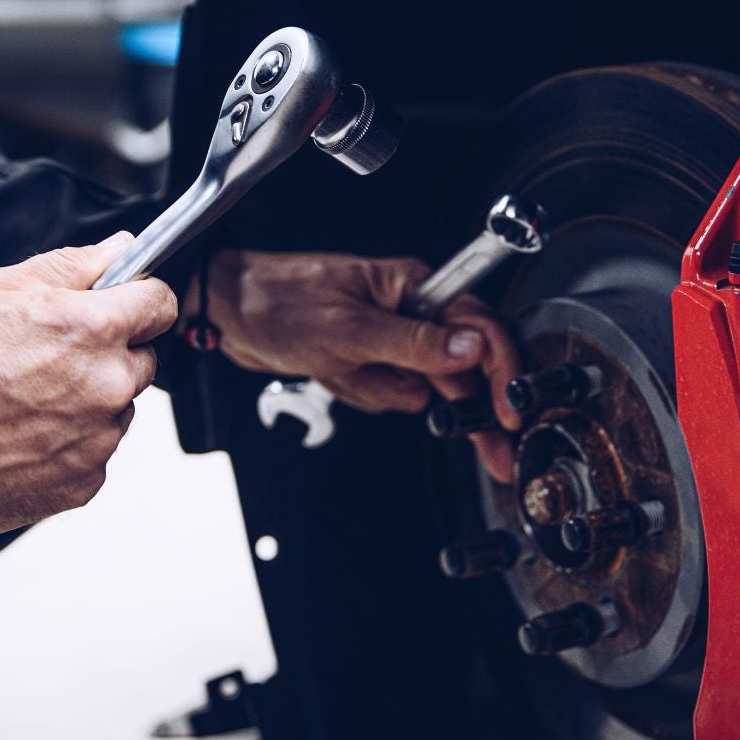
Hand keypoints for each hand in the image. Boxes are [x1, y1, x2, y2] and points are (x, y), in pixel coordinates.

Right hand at [0, 232, 177, 537]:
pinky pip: (95, 452)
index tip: (124, 305)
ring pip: (117, 408)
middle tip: (53, 357)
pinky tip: (27, 434)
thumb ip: (73, 265)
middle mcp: (109, 384)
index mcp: (96, 328)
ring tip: (30, 400)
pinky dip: (71, 444)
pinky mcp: (86, 480)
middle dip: (110, 354)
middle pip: (141, 360)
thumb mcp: (1, 287)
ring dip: (91, 401)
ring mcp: (100, 437)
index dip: (139, 300)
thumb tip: (119, 249)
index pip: (159, 304)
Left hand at [201, 250, 523, 480]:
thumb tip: (470, 351)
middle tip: (494, 453)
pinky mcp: (369, 357)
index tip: (511, 412)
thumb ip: (414, 344)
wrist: (228, 310)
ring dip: (384, 392)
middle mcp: (409, 309)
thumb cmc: (279, 299)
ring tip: (346, 372)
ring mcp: (389, 336)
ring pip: (420, 387)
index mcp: (414, 286)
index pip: (479, 328)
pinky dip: (364, 393)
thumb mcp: (349, 329)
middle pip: (462, 367)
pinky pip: (387, 392)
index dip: (502, 373)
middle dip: (467, 409)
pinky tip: (337, 375)